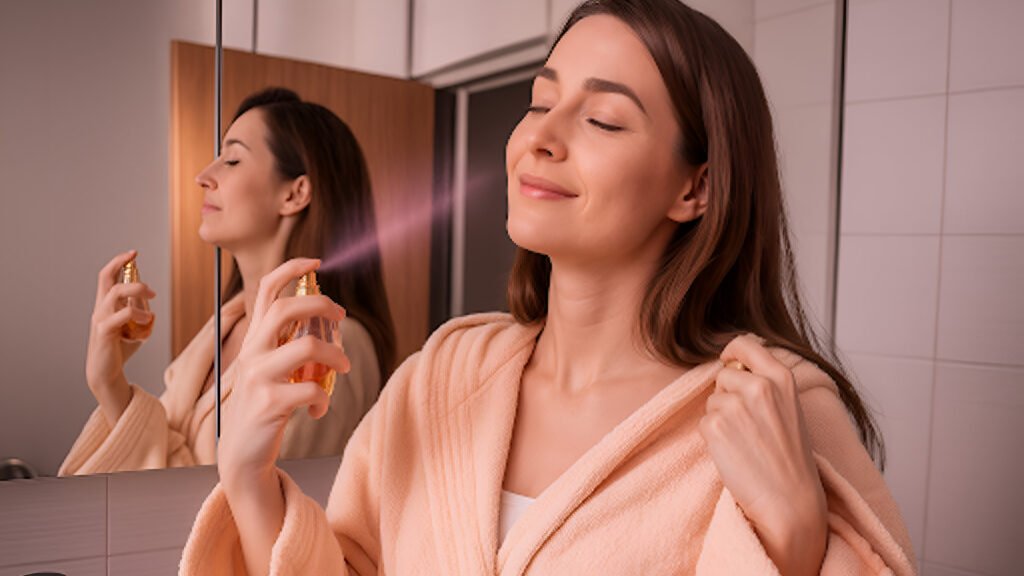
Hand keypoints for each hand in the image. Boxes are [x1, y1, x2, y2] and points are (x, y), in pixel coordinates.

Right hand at [85, 250, 155, 423]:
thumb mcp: (134, 326)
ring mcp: (101, 319)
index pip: (107, 276)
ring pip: (115, 293)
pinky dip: (137, 314)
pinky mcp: (105, 332)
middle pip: (107, 278)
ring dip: (137, 291)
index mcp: (105, 304)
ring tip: (152, 300)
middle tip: (149, 282)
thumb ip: (139, 311)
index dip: (118, 261)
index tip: (134, 252)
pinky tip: (147, 321)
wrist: (107, 373)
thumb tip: (149, 300)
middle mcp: (100, 308)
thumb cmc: (119, 349)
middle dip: (126, 268)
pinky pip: (120, 315)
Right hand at [217, 258, 349, 490]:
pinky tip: (320, 410)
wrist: (241, 454)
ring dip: (335, 356)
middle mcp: (252, 352)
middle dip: (321, 304)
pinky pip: (312, 390)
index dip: (290, 270)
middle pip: (287, 309)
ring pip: (306, 347)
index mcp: (254, 340)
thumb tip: (324, 321)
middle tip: (341, 315)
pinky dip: (325, 399)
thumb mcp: (270, 370)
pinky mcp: (268, 403)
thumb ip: (287, 345)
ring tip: (343, 368)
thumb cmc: (263, 407)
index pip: (265, 290)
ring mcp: (257, 377)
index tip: (315, 261)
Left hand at [700, 335, 827, 575]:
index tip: (729, 362)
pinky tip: (734, 454)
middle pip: (723, 376)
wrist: (789, 501)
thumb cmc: (791, 459)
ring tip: (745, 443)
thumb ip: (766, 383)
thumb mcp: (789, 408)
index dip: (732, 353)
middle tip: (749, 427)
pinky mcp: (715, 426)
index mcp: (781, 377)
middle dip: (728, 396)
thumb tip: (731, 365)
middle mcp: (759, 386)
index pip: (745, 344)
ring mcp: (735, 405)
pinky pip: (703, 422)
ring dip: (720, 419)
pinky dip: (713, 438)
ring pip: (711, 400)